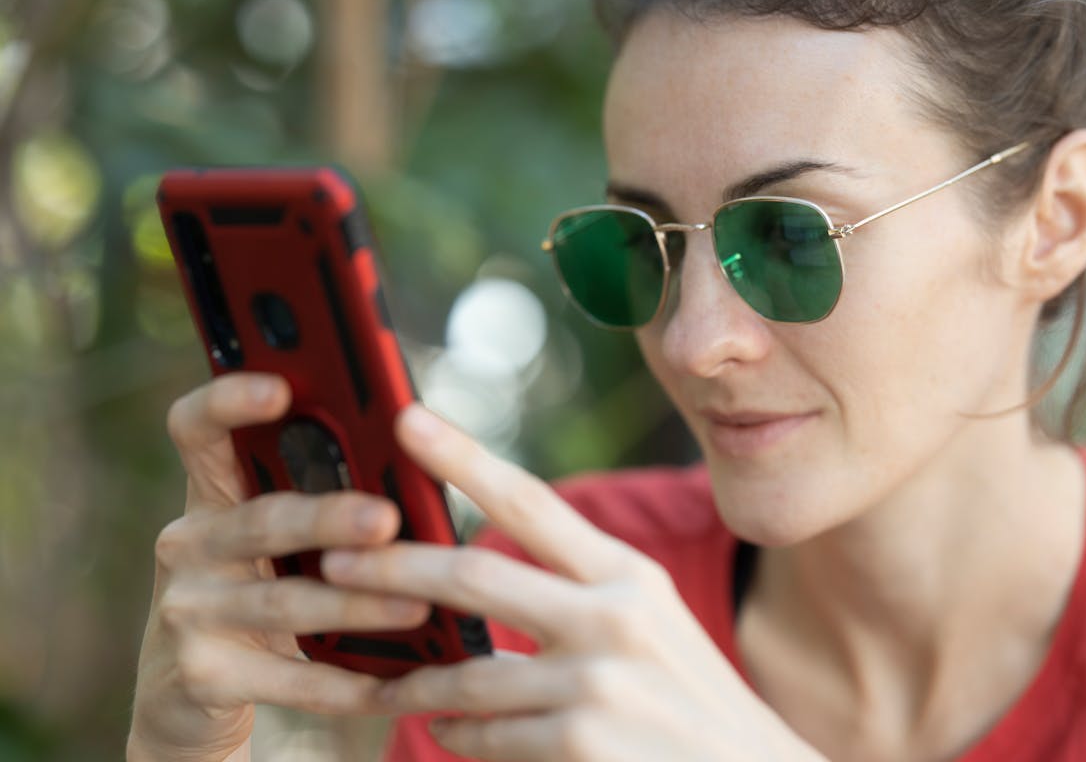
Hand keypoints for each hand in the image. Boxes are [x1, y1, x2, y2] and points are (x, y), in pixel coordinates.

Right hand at [128, 374, 427, 761]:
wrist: (193, 694)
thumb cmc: (264, 584)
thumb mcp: (279, 538)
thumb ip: (324, 494)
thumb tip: (421, 467)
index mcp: (213, 491)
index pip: (197, 429)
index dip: (228, 402)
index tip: (279, 386)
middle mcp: (188, 542)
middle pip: (260, 519)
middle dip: (328, 518)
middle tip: (386, 519)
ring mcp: (187, 611)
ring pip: (282, 601)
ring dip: (355, 604)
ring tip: (418, 605)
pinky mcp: (201, 677)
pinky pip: (286, 679)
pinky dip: (346, 684)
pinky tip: (398, 685)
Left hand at [320, 405, 827, 761]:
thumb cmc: (688, 699)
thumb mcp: (649, 622)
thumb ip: (576, 589)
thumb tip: (477, 568)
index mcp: (626, 573)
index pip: (530, 500)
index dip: (462, 456)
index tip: (406, 419)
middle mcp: (614, 615)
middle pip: (474, 575)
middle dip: (392, 568)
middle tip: (333, 562)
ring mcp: (599, 681)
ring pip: (467, 673)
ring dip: (414, 681)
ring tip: (384, 683)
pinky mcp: (583, 743)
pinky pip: (486, 735)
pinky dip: (457, 735)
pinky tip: (446, 731)